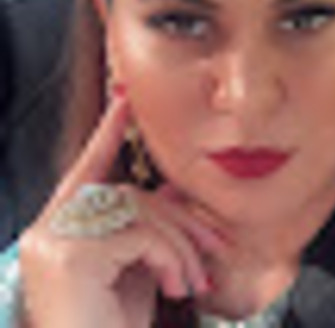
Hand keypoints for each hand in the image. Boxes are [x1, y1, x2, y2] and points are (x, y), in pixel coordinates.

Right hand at [19, 94, 226, 327]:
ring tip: (194, 282)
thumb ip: (147, 226)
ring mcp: (53, 240)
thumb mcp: (138, 268)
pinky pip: (140, 234)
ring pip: (139, 211)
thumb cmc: (113, 326)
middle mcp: (47, 228)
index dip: (106, 134)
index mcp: (59, 228)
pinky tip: (175, 287)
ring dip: (179, 245)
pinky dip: (169, 257)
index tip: (124, 100)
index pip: (86, 170)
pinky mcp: (69, 256)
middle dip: (179, 219)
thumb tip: (171, 188)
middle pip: (129, 194)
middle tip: (215, 248)